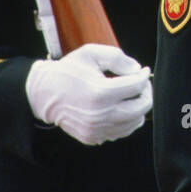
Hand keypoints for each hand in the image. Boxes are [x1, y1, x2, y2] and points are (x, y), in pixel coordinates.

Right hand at [25, 43, 151, 145]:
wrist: (44, 93)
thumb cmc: (69, 70)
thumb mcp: (91, 53)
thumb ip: (118, 58)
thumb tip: (138, 70)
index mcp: (101, 93)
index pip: (137, 86)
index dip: (144, 76)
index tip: (144, 71)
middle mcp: (100, 115)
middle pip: (141, 107)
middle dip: (146, 92)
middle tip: (142, 84)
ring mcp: (96, 129)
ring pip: (135, 122)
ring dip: (138, 107)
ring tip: (131, 95)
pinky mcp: (93, 138)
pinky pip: (121, 132)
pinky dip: (127, 120)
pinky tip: (120, 107)